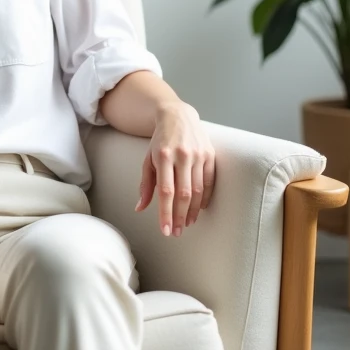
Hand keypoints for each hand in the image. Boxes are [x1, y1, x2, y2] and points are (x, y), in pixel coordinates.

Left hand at [135, 101, 215, 236]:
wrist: (177, 116)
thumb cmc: (160, 141)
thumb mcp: (148, 159)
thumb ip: (145, 185)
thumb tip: (140, 208)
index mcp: (163, 156)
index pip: (166, 191)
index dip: (166, 213)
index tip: (165, 230)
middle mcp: (182, 155)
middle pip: (183, 194)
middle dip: (179, 216)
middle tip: (176, 232)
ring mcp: (198, 154)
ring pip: (198, 190)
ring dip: (193, 211)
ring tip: (186, 223)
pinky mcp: (210, 154)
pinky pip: (210, 181)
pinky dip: (205, 198)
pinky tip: (200, 209)